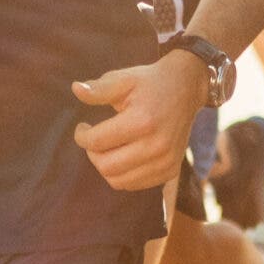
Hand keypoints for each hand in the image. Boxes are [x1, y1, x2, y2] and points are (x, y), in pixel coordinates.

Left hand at [71, 51, 203, 192]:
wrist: (187, 88)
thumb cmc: (150, 82)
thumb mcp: (124, 79)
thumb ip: (98, 89)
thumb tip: (75, 89)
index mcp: (142, 121)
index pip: (97, 142)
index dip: (82, 136)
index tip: (82, 127)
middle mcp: (156, 145)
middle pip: (106, 166)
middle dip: (93, 153)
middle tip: (94, 139)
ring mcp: (166, 161)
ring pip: (119, 181)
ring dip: (106, 166)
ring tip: (107, 148)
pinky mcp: (170, 170)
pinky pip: (135, 185)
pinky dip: (123, 175)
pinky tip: (123, 155)